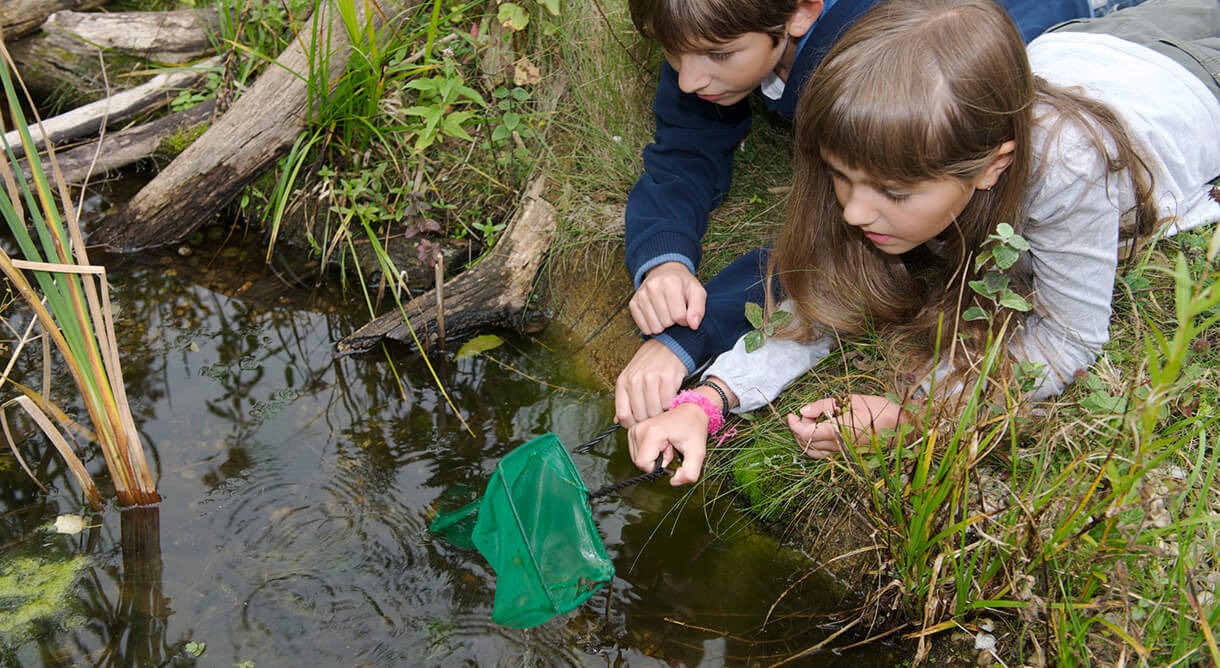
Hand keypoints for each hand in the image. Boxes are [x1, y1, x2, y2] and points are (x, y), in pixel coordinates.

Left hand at [615, 338, 687, 427]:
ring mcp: (650, 378)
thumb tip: (618, 421)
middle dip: (648, 420)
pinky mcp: (667, 378)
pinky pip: (668, 403)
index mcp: (623, 382)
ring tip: (662, 407)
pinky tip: (670, 399)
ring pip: (654, 411)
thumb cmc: (649, 364)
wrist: (668, 345)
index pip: (623, 414)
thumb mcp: (631, 378)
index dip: (632, 425)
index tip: (639, 426)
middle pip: (640, 415)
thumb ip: (625, 400)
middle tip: (654, 416)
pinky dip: (670, 405)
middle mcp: (634, 380)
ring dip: (660, 414)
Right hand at [627, 402, 708, 484]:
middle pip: (640, 462)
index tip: (671, 455)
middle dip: (657, 461)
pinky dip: (650, 451)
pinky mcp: (634, 430)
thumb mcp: (697, 453)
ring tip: (667, 444)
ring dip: (654, 456)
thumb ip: (690, 473)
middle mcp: (639, 429)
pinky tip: (661, 442)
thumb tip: (674, 482)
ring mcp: (634, 429)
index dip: (659, 467)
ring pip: (638, 457)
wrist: (691, 411)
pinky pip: (638, 451)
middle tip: (671, 448)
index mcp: (652, 433)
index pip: (643, 464)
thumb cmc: (694, 429)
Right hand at [630, 262, 706, 334]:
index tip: (685, 313)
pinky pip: (644, 327)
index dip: (685, 319)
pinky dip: (652, 327)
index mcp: (671, 282)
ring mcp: (641, 295)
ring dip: (663, 326)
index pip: (679, 315)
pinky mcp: (633, 303)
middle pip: (666, 322)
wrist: (664, 271)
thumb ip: (698, 309)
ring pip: (654, 327)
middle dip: (674, 322)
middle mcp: (653, 287)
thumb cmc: (683, 284)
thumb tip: (693, 326)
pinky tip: (657, 317)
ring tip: (667, 314)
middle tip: (675, 311)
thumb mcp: (697, 292)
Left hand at [786, 394, 906, 457]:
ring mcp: (843, 452)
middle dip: (799, 429)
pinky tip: (823, 431)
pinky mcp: (848, 454)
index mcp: (835, 432)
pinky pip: (826, 454)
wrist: (901, 425)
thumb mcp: (849, 400)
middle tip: (805, 414)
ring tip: (813, 423)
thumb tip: (803, 410)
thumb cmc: (877, 409)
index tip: (790, 415)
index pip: (803, 433)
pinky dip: (817, 445)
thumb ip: (823, 405)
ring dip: (806, 440)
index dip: (793, 424)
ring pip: (814, 452)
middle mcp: (837, 446)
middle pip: (806, 444)